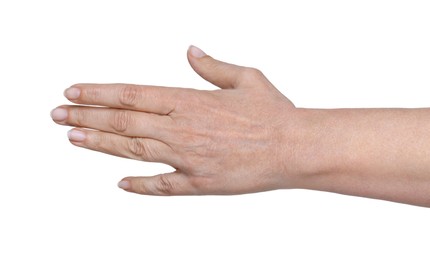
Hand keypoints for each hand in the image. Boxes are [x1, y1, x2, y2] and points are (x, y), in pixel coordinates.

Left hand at [51, 46, 306, 194]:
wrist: (295, 148)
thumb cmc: (274, 113)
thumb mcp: (246, 77)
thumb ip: (213, 66)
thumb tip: (192, 51)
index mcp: (189, 101)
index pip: (132, 95)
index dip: (99, 93)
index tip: (73, 92)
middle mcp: (181, 129)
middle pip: (124, 122)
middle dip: (87, 117)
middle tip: (58, 115)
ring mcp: (187, 159)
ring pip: (133, 151)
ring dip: (101, 145)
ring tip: (74, 139)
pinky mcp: (200, 183)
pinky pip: (163, 187)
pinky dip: (140, 186)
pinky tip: (120, 184)